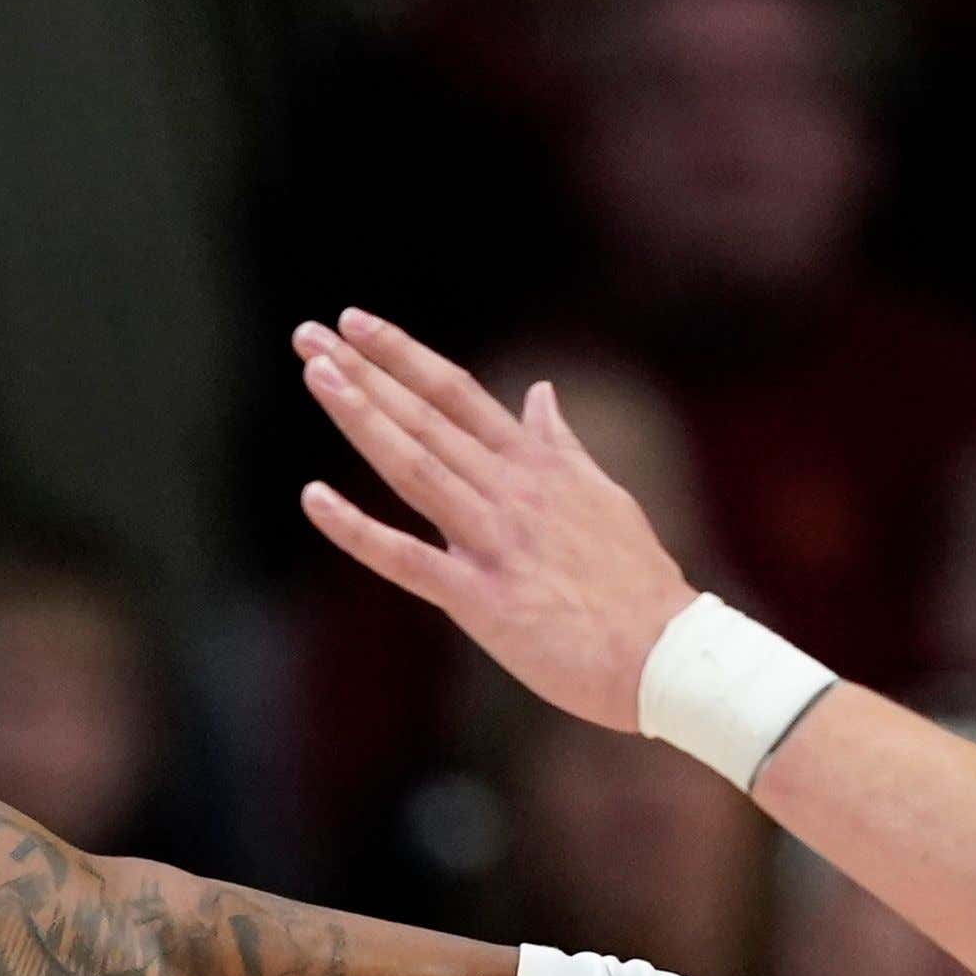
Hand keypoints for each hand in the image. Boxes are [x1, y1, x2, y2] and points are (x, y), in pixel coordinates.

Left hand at [292, 309, 695, 730]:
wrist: (666, 653)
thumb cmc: (636, 583)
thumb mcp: (602, 495)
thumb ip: (560, 444)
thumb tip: (542, 392)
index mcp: (537, 465)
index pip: (458, 393)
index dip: (404, 354)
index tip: (356, 322)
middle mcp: (511, 491)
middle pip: (425, 417)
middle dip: (364, 372)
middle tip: (309, 334)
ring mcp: (494, 541)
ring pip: (414, 466)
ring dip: (362, 418)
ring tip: (317, 376)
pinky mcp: (481, 598)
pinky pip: (407, 559)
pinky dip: (358, 530)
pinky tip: (313, 498)